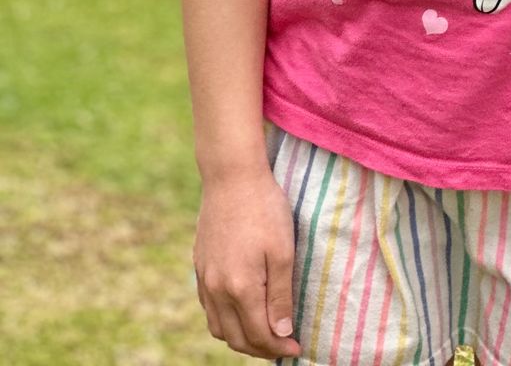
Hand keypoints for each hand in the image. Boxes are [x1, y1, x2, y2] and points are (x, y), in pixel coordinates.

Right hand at [193, 165, 301, 358]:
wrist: (231, 177)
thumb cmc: (264, 209)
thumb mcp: (282, 251)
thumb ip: (280, 296)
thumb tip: (281, 333)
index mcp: (239, 288)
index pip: (258, 335)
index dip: (278, 347)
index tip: (296, 349)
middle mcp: (216, 290)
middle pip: (236, 338)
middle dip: (260, 349)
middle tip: (282, 346)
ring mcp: (204, 279)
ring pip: (218, 327)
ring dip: (240, 338)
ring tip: (263, 334)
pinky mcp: (199, 267)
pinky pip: (209, 308)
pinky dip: (225, 321)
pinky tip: (240, 312)